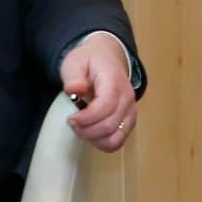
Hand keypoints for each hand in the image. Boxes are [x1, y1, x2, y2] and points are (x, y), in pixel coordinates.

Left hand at [61, 36, 136, 152]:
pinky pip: (119, 140)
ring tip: (81, 129)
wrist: (106, 58)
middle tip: (72, 123)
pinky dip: (103, 142)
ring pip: (116, 138)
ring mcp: (130, 111)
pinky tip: (91, 133)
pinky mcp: (129, 121)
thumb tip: (75, 90)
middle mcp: (127, 98)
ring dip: (95, 139)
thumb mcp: (75, 62)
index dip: (87, 118)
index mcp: (114, 81)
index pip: (105, 106)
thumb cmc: (89, 61)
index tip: (71, 119)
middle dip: (87, 130)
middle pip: (110, 125)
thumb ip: (73, 76)